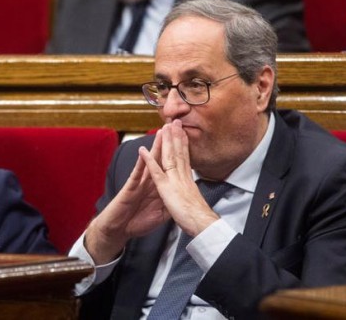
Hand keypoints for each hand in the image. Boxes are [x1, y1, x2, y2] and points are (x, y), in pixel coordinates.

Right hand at [85, 130, 170, 263]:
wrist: (119, 229)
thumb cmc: (136, 221)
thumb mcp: (160, 214)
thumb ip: (169, 203)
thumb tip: (181, 199)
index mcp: (158, 186)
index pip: (170, 165)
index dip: (179, 152)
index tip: (187, 139)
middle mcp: (149, 181)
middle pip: (161, 158)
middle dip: (168, 142)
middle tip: (175, 126)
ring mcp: (139, 183)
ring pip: (149, 162)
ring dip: (155, 147)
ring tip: (160, 132)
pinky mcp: (130, 188)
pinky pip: (136, 174)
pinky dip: (140, 164)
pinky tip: (142, 153)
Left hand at [139, 120, 218, 236]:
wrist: (202, 224)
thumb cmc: (199, 218)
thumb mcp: (195, 202)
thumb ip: (192, 193)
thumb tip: (194, 191)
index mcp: (188, 180)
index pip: (185, 158)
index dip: (184, 145)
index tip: (182, 132)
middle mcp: (182, 177)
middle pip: (179, 153)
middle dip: (176, 136)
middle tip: (175, 121)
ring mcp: (174, 181)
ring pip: (169, 157)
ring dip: (166, 141)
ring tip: (163, 127)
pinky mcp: (165, 188)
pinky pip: (155, 172)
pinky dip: (148, 160)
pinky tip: (143, 150)